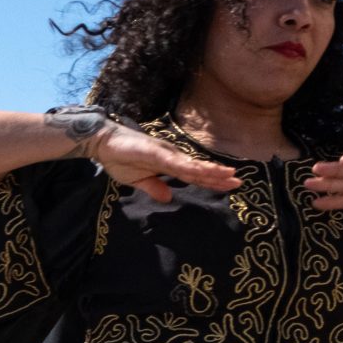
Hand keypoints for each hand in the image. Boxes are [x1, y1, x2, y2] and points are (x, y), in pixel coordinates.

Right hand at [89, 123, 241, 203]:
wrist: (103, 144)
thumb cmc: (120, 159)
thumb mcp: (137, 180)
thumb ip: (153, 187)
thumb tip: (168, 198)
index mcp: (169, 165)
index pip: (194, 175)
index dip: (212, 181)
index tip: (230, 185)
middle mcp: (172, 157)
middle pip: (198, 169)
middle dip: (218, 176)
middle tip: (239, 181)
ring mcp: (165, 154)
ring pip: (191, 165)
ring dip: (209, 171)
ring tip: (228, 175)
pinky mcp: (155, 152)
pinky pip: (175, 163)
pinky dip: (189, 167)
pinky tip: (202, 172)